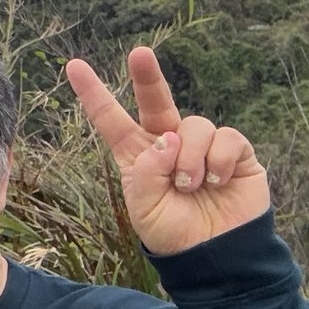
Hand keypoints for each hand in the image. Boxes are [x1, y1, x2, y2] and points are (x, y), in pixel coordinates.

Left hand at [65, 45, 270, 256]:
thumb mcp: (144, 210)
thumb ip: (146, 174)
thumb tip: (168, 138)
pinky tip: (218, 181)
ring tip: (191, 187)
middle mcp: (168, 143)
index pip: (112, 120)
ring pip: (193, 126)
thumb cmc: (174, 233)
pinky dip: (218, 160)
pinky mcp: (235, 151)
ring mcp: (202, 145)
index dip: (94, 94)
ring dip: (190, 159)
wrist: (216, 255)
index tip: (74, 66)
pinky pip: (225, 137)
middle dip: (147, 76)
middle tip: (139, 53)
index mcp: (138, 156)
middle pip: (155, 101)